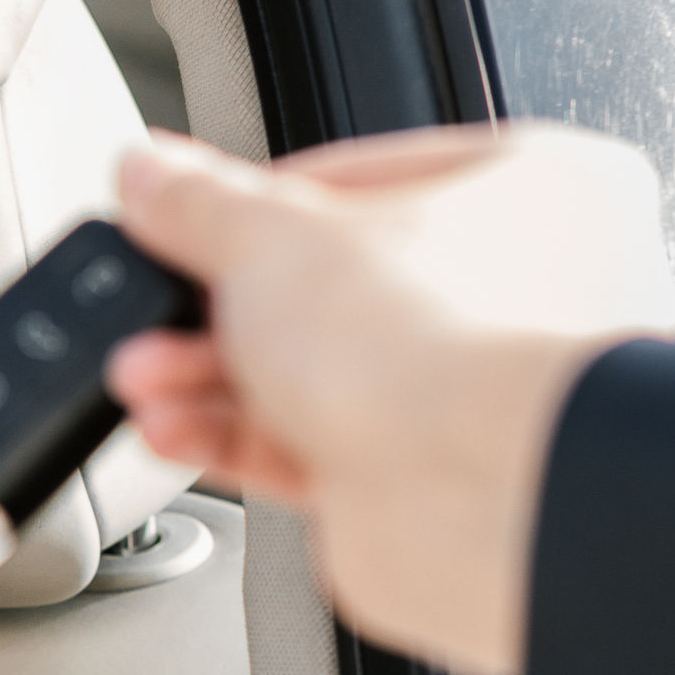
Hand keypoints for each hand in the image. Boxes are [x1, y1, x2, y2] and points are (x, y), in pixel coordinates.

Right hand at [105, 126, 674, 674]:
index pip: (359, 176)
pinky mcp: (420, 471)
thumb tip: (152, 177)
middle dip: (215, 307)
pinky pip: (310, 441)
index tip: (182, 217)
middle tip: (156, 308)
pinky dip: (238, 437)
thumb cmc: (434, 340)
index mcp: (527, 187)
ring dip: (212, 377)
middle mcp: (515, 287)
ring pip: (311, 368)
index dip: (253, 202)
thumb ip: (197, 203)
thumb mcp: (269, 238)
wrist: (465, 497)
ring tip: (148, 376)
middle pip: (326, 283)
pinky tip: (178, 428)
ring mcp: (467, 388)